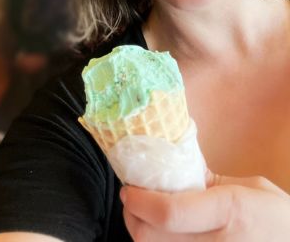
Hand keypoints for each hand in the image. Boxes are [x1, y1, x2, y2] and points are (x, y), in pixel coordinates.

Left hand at [120, 172, 289, 240]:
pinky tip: (160, 235)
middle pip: (152, 238)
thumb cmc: (280, 218)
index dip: (140, 201)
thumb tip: (175, 168)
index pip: (169, 212)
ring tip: (142, 216)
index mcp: (229, 212)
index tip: (130, 188)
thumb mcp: (251, 187)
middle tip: (131, 199)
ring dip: (141, 234)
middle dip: (132, 216)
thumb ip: (210, 181)